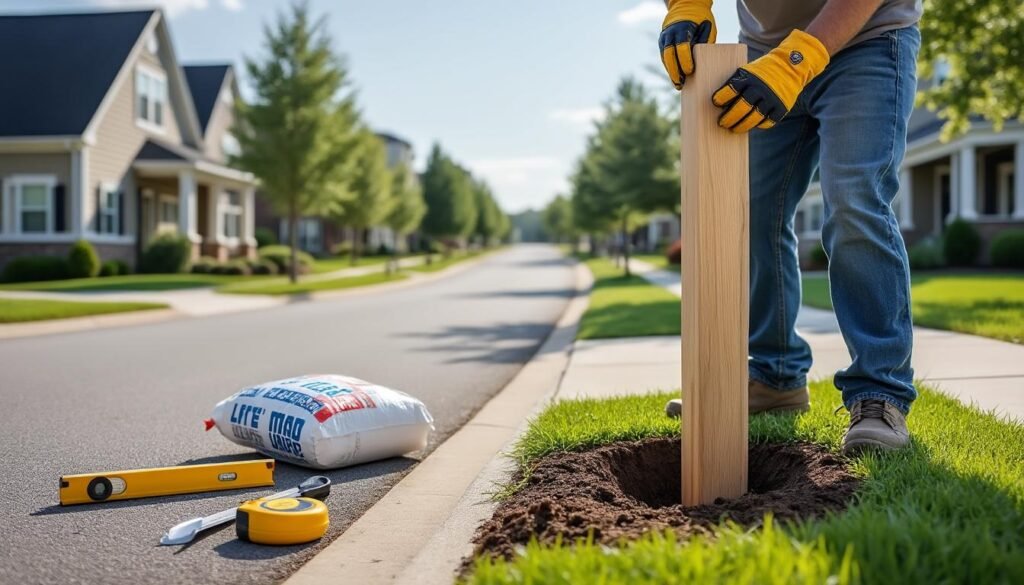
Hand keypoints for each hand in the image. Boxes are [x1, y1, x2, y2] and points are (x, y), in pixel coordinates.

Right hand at [659, 0, 715, 89]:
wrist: (685, 7)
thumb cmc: (700, 19)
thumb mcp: (707, 27)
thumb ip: (704, 41)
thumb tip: (702, 61)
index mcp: (682, 28)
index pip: (682, 47)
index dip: (685, 61)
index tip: (690, 72)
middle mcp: (670, 33)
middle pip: (669, 55)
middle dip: (674, 71)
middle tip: (680, 84)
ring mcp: (664, 38)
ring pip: (665, 58)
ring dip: (671, 72)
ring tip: (677, 84)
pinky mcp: (662, 43)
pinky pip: (664, 57)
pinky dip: (669, 67)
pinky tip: (675, 77)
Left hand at [711, 29, 828, 132]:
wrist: (790, 66)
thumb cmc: (761, 72)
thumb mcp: (747, 71)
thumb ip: (735, 83)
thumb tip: (716, 102)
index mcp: (749, 78)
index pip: (731, 90)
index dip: (721, 98)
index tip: (716, 103)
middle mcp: (761, 88)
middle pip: (741, 107)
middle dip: (729, 118)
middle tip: (722, 123)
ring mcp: (772, 99)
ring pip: (754, 118)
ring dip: (741, 126)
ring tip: (734, 129)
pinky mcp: (782, 108)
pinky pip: (767, 122)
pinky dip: (759, 125)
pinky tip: (753, 124)